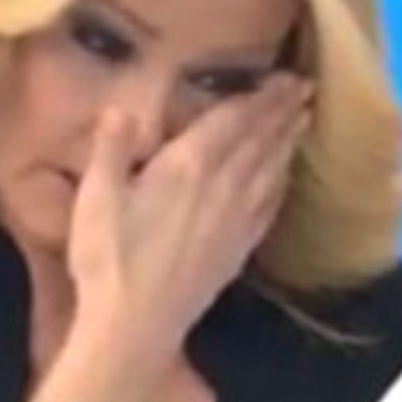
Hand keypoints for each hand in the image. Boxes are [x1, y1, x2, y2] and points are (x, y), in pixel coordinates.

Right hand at [64, 73, 311, 357]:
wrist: (137, 324)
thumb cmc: (107, 259)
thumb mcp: (94, 197)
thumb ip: (111, 149)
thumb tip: (122, 108)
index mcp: (187, 166)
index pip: (234, 120)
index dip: (262, 96)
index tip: (287, 77)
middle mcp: (222, 187)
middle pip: (260, 139)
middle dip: (283, 110)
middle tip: (307, 87)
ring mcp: (237, 219)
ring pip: (271, 168)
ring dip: (288, 140)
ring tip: (305, 117)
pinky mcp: (240, 248)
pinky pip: (270, 204)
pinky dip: (282, 181)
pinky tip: (286, 174)